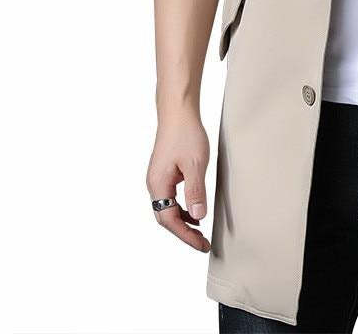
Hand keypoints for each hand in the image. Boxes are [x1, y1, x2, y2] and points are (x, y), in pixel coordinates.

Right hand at [146, 111, 210, 251]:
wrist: (178, 112)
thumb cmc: (186, 134)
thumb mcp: (196, 164)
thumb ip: (196, 192)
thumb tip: (198, 218)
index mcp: (158, 185)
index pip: (169, 220)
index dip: (186, 236)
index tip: (201, 245)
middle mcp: (154, 184)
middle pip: (166, 218)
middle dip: (184, 232)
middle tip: (202, 243)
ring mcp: (158, 178)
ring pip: (168, 208)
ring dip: (183, 221)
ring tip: (200, 231)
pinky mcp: (164, 171)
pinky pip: (171, 197)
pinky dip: (182, 208)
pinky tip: (195, 210)